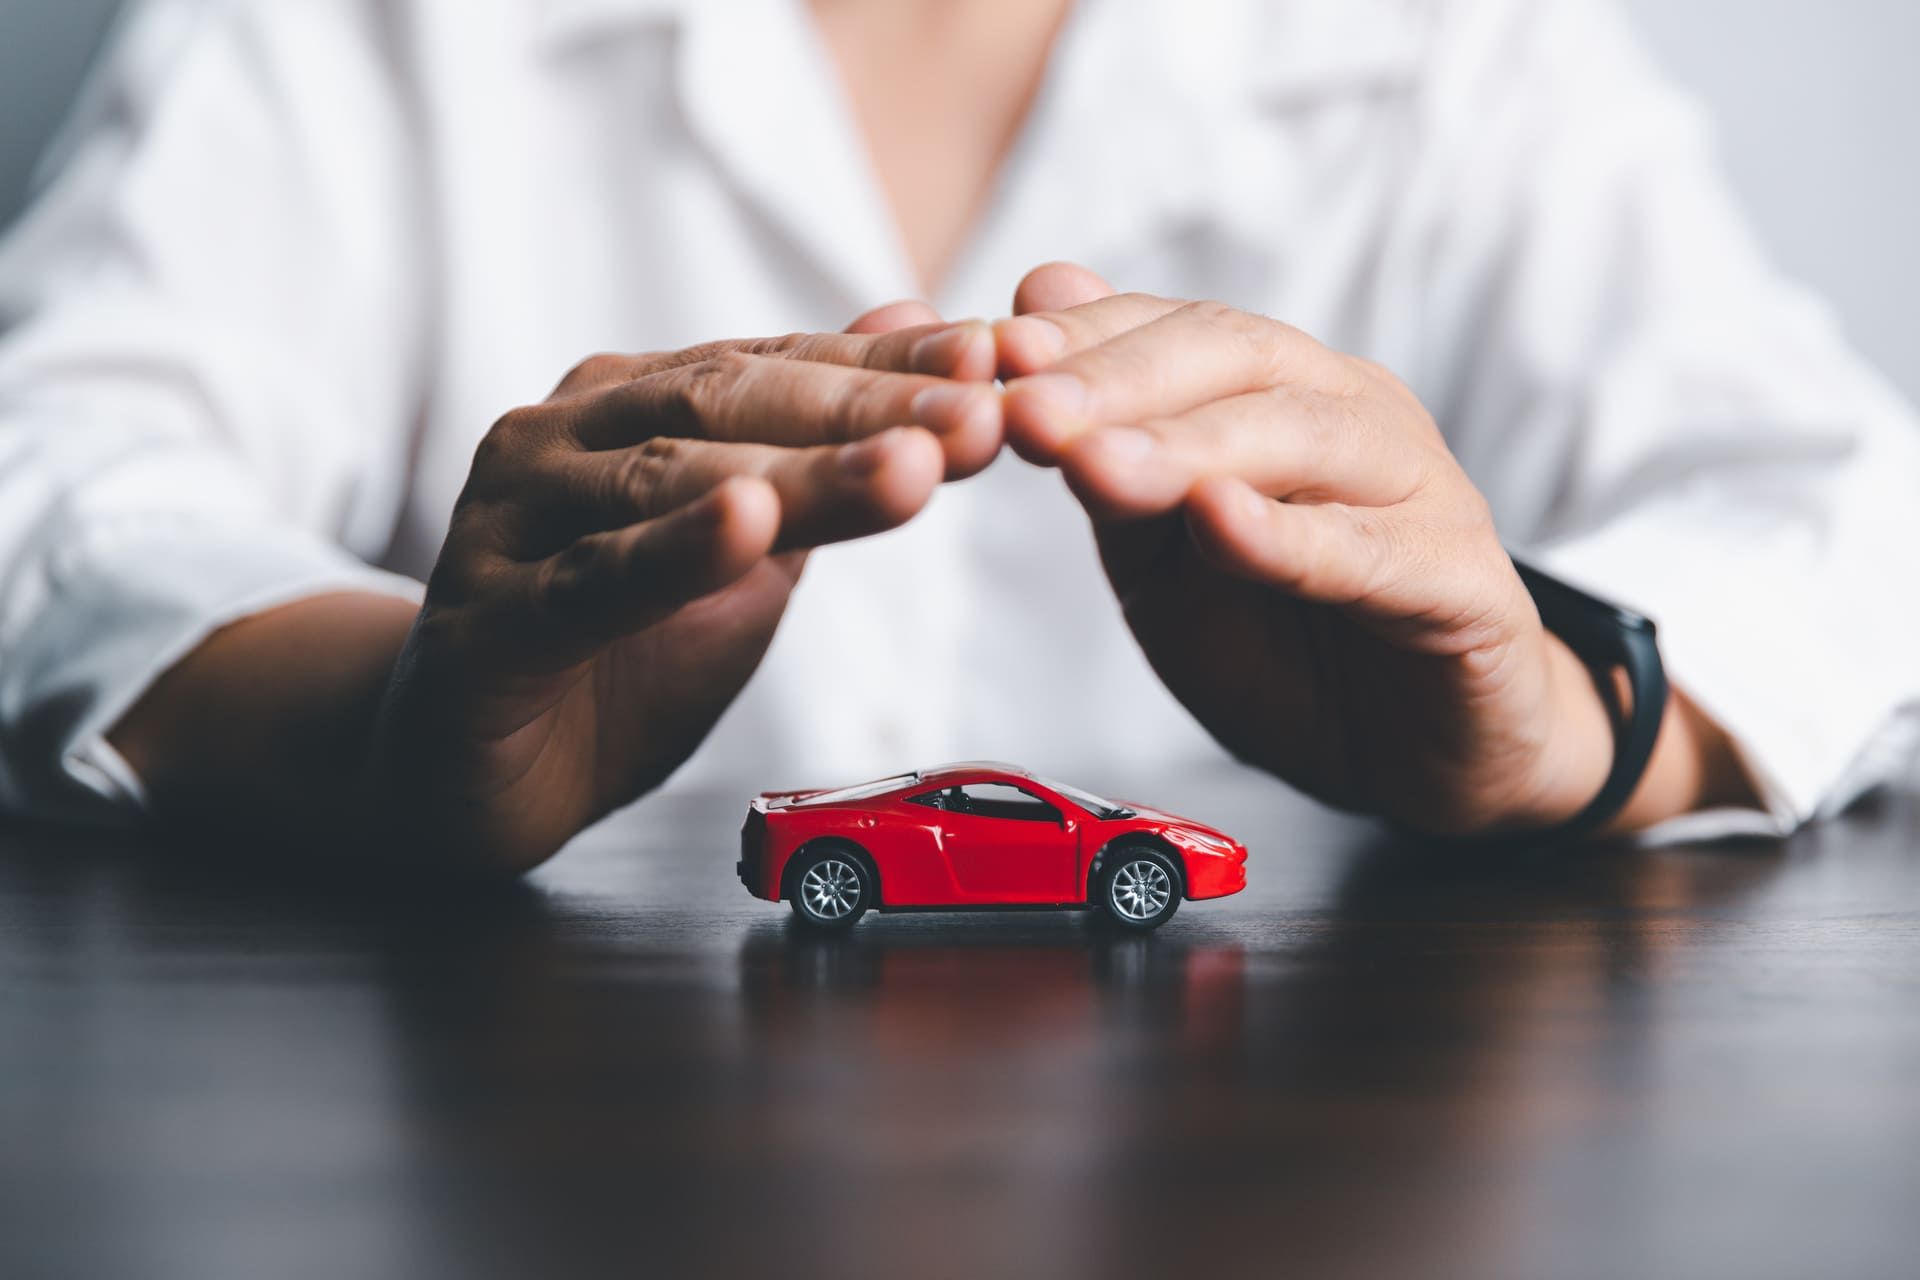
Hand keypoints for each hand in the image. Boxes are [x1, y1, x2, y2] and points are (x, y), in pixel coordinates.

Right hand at [353, 303, 999, 868]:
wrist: (460, 769)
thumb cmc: (611, 653)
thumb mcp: (738, 553)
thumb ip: (814, 457)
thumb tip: (908, 331)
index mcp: (626, 409)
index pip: (777, 368)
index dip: (893, 366)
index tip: (1005, 362)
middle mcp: (561, 440)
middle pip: (732, 405)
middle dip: (871, 411)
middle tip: (985, 416)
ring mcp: (512, 522)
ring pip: (671, 481)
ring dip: (804, 475)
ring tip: (913, 470)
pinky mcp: (486, 621)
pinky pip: (592, 582)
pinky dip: (674, 552)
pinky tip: (747, 526)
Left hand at [995, 265, 1741, 835]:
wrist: (1421, 757)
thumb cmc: (1288, 645)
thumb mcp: (1163, 561)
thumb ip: (1108, 452)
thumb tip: (1037, 299)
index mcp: (1280, 393)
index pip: (1178, 328)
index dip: (1085, 338)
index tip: (988, 354)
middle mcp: (1353, 414)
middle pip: (1238, 357)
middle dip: (1120, 381)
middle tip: (1026, 410)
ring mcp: (1420, 490)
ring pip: (1303, 438)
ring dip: (1190, 448)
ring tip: (1099, 467)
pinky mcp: (1464, 583)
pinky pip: (1371, 552)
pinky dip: (1292, 538)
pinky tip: (1223, 526)